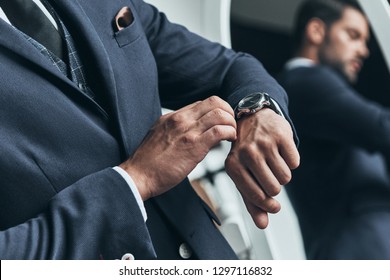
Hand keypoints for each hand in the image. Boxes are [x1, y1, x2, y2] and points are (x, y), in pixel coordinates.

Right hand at [120, 96, 236, 200]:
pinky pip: (220, 131)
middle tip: (230, 126)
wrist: (138, 175)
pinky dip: (230, 133)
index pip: (202, 103)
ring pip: (220, 114)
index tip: (221, 122)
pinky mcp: (195, 145)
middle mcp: (181, 119)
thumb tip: (194, 132)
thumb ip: (176, 130)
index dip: (217, 110)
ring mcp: (188, 130)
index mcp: (173, 116)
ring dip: (231, 123)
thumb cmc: (148, 162)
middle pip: (214, 102)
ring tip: (231, 135)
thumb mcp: (160, 136)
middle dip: (228, 112)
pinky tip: (229, 141)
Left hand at [225, 109, 299, 228]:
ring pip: (286, 177)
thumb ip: (252, 202)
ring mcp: (264, 143)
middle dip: (275, 186)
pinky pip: (295, 163)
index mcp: (233, 166)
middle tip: (269, 175)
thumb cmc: (246, 151)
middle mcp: (247, 153)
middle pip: (274, 189)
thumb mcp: (243, 175)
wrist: (252, 118)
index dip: (268, 205)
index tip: (273, 207)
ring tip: (273, 162)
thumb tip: (263, 224)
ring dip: (283, 174)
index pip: (256, 196)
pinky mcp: (281, 135)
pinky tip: (280, 152)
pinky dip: (291, 161)